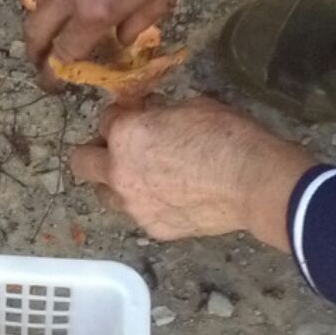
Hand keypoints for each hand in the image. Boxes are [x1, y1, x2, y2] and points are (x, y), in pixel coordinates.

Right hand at [25, 0, 202, 77]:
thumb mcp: (159, 3)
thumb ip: (133, 29)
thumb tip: (118, 41)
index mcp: (95, 13)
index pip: (64, 54)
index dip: (57, 73)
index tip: (57, 82)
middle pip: (35, 34)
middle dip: (34, 55)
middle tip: (41, 64)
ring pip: (36, 7)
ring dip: (40, 26)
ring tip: (50, 34)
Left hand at [67, 96, 310, 248]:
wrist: (253, 182)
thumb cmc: (227, 136)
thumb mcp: (192, 107)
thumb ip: (160, 112)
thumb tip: (151, 112)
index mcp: (125, 134)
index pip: (105, 120)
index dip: (122, 116)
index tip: (134, 116)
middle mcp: (118, 171)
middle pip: (82, 162)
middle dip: (96, 151)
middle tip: (119, 149)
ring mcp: (133, 204)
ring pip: (104, 193)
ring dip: (114, 182)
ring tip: (142, 177)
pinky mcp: (152, 227)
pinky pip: (136, 214)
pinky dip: (145, 204)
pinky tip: (170, 197)